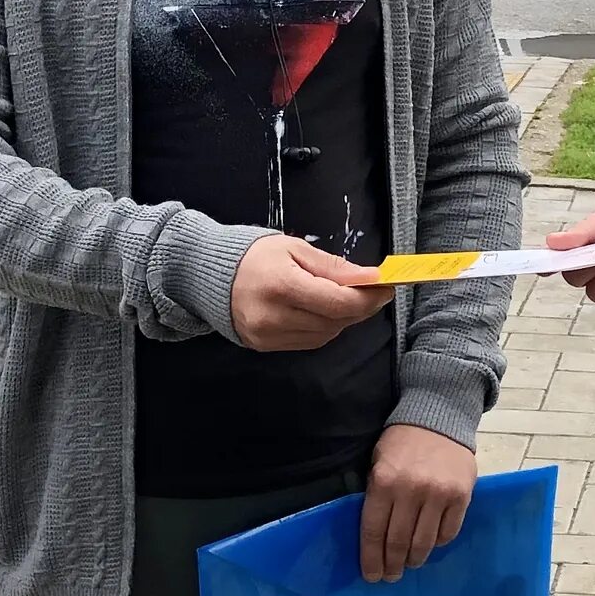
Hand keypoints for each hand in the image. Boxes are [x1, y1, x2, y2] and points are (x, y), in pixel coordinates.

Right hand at [230, 235, 393, 352]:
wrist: (209, 274)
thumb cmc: (255, 254)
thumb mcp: (295, 249)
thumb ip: (333, 267)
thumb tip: (369, 278)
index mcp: (281, 285)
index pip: (338, 303)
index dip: (368, 298)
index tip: (385, 287)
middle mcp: (273, 316)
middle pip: (334, 321)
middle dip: (360, 308)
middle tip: (373, 291)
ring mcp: (268, 336)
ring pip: (325, 335)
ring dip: (343, 319)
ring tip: (346, 299)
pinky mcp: (265, 346)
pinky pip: (308, 341)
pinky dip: (324, 327)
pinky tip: (324, 311)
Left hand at [362, 422, 473, 583]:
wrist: (439, 418)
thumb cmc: (401, 443)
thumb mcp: (378, 463)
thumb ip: (376, 496)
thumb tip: (374, 539)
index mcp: (383, 482)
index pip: (374, 531)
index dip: (371, 559)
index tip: (371, 576)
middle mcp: (410, 490)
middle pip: (398, 542)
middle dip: (392, 564)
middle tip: (391, 576)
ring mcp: (438, 494)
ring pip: (424, 543)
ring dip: (415, 559)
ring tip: (410, 564)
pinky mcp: (461, 496)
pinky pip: (448, 532)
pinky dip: (437, 543)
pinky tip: (430, 544)